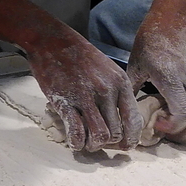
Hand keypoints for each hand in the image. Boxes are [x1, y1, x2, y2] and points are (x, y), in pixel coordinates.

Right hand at [25, 30, 142, 151]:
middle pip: (117, 132)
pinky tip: (74, 142)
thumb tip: (120, 117)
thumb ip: (116, 91)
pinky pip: (76, 131)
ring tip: (86, 143)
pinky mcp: (65, 101)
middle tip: (100, 143)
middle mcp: (107, 91)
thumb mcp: (108, 69)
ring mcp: (85, 97)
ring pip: (100, 135)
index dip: (130, 138)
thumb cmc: (79, 55)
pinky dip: (76, 142)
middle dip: (109, 144)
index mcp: (120, 83)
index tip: (123, 144)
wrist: (51, 40)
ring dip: (93, 145)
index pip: (133, 121)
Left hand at [127, 13, 185, 138]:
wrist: (175, 19)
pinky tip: (184, 108)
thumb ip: (132, 90)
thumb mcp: (135, 65)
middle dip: (182, 132)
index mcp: (170, 76)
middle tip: (167, 130)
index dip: (173, 127)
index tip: (158, 124)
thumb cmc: (150, 42)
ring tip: (177, 124)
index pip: (184, 114)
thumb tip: (124, 113)